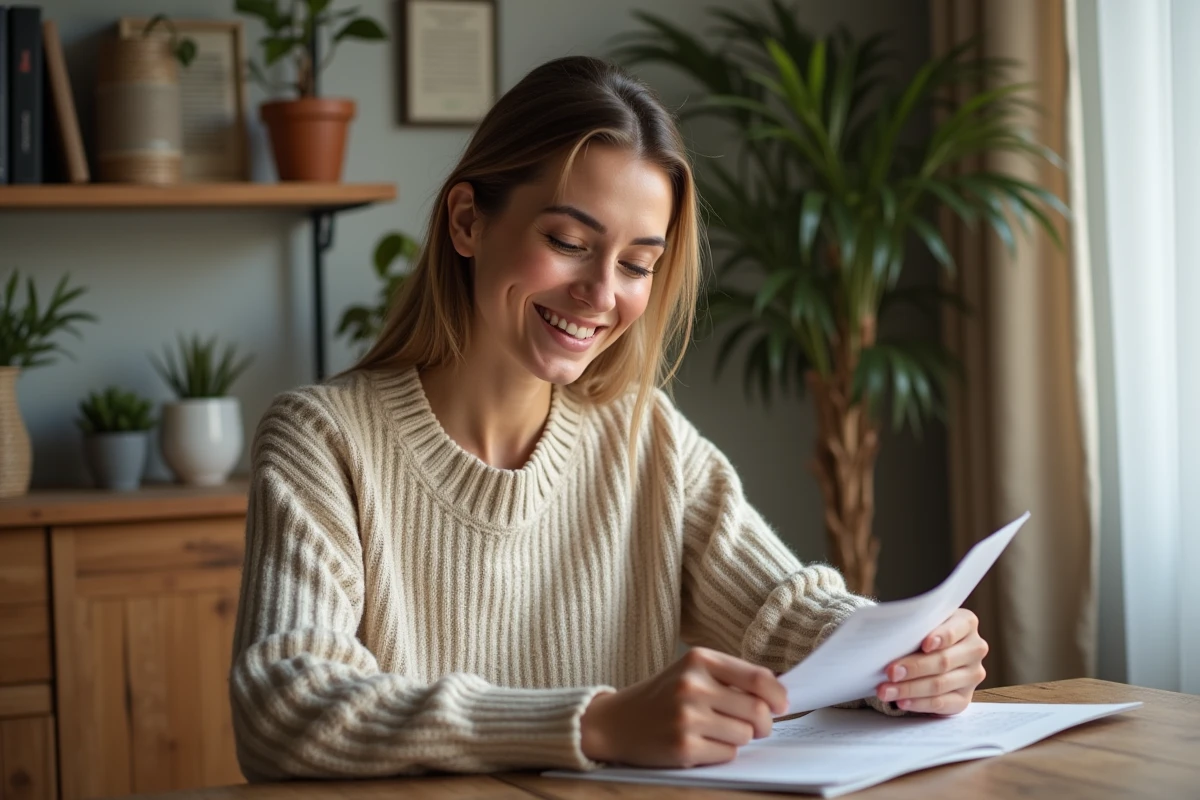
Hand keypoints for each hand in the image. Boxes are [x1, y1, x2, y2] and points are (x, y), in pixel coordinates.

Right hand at [580, 647, 787, 767]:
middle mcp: (693, 685)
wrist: (616, 722)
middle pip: (757, 710)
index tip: (781, 705)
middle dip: (763, 723)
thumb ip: (731, 677)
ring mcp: (687, 717)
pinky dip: (722, 752)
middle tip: (756, 726)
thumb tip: (779, 693)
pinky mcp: (684, 747)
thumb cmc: (662, 696)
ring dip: (740, 738)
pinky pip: (728, 753)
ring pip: (745, 734)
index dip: (778, 695)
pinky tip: (702, 743)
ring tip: (718, 731)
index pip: (758, 678)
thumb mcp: (691, 671)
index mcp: (699, 659)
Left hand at [876, 608, 987, 714]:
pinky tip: (902, 702)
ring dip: (910, 689)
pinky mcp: (965, 697)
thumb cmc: (921, 631)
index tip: (924, 645)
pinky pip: (942, 704)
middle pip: (944, 661)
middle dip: (914, 668)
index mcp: (966, 623)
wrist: (929, 650)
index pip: (955, 630)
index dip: (941, 637)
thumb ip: (915, 627)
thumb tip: (890, 637)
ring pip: (940, 684)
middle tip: (890, 672)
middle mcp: (975, 649)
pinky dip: (919, 704)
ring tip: (886, 690)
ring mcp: (972, 675)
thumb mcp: (922, 622)